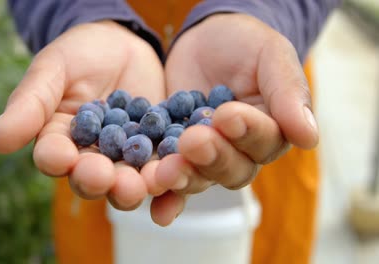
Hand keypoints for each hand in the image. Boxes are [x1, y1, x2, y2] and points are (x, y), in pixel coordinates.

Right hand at [0, 21, 164, 209]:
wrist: (124, 46)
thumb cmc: (80, 53)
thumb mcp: (53, 69)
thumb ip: (30, 103)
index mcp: (59, 141)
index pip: (53, 156)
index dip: (55, 159)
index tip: (60, 157)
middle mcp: (91, 158)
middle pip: (92, 178)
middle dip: (99, 180)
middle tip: (107, 178)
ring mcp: (125, 159)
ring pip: (128, 181)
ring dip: (135, 186)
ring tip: (142, 184)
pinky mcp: (157, 154)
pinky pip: (163, 169)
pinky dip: (170, 177)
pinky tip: (178, 178)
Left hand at [148, 14, 318, 225]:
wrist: (204, 41)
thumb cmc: (245, 45)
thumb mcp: (270, 54)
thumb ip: (288, 90)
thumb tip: (308, 137)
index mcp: (270, 130)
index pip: (265, 141)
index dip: (248, 132)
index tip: (228, 114)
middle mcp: (241, 151)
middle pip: (233, 170)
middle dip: (213, 157)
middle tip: (193, 140)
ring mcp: (207, 157)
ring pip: (201, 178)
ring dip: (185, 177)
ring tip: (166, 171)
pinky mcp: (177, 156)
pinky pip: (173, 181)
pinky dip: (166, 196)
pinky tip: (156, 209)